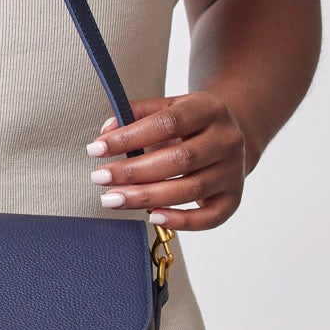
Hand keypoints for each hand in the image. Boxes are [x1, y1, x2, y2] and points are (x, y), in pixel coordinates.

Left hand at [86, 93, 248, 230]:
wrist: (229, 137)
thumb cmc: (189, 125)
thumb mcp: (167, 108)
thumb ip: (137, 114)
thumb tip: (106, 131)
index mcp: (208, 109)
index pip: (167, 122)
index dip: (129, 137)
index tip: (96, 149)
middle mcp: (226, 140)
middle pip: (180, 160)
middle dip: (134, 172)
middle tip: (99, 178)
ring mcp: (233, 170)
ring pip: (191, 189)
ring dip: (147, 198)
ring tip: (112, 199)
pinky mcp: (233, 197)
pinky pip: (210, 217)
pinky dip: (181, 221)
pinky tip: (152, 217)